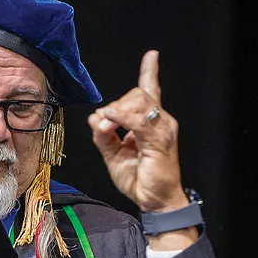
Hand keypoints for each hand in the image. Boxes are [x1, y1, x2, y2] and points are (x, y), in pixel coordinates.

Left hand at [86, 50, 186, 212]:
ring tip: (106, 128)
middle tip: (104, 126)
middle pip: (137, 94)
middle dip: (116, 104)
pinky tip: (110, 119)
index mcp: (151, 123)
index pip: (150, 91)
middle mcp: (160, 122)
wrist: (155, 201)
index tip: (152, 56)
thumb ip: (104, 135)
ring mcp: (162, 129)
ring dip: (116, 111)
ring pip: (138, 102)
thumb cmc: (140, 178)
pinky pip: (138, 121)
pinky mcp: (160, 140)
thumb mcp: (114, 155)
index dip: (150, 72)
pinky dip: (121, 117)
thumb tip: (95, 118)